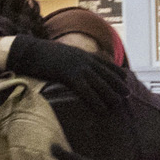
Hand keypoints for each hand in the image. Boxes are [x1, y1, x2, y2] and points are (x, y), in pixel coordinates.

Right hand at [5, 35, 128, 110]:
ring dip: (110, 94)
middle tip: (128, 93)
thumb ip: (76, 60)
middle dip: (118, 84)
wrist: (30, 51)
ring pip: (99, 82)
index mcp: (84, 54)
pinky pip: (86, 91)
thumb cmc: (45, 55)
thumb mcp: (65, 54)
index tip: (127, 79)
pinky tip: (102, 109)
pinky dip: (95, 100)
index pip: (106, 63)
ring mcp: (77, 67)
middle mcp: (84, 59)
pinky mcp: (69, 76)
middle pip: (106, 73)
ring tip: (118, 104)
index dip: (117, 72)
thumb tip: (82, 68)